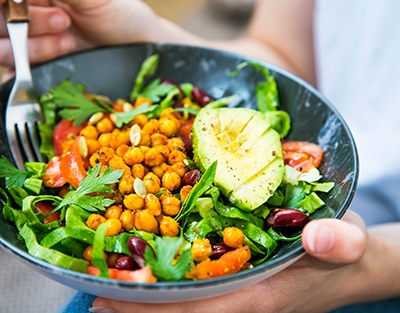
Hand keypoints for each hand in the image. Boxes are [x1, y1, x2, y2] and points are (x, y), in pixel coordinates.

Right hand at [0, 0, 159, 66]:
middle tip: (63, 21)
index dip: (8, 6)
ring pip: (3, 47)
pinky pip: (15, 71)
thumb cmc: (121, 14)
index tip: (22, 7)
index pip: (5, 0)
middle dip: (28, 22)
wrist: (139, 49)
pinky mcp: (39, 66)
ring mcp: (31, 41)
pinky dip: (24, 71)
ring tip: (69, 42)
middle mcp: (27, 13)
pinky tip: (53, 61)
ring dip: (34, 46)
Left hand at [90, 211, 368, 312]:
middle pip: (181, 311)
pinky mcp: (236, 285)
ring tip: (107, 286)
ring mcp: (237, 295)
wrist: (345, 261)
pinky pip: (193, 289)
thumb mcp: (349, 240)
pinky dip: (166, 284)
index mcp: (261, 295)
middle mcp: (241, 301)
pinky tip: (147, 272)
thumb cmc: (342, 252)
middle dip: (138, 308)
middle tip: (95, 296)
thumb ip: (339, 242)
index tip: (112, 300)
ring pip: (183, 303)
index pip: (200, 309)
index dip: (155, 308)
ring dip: (146, 297)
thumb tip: (317, 238)